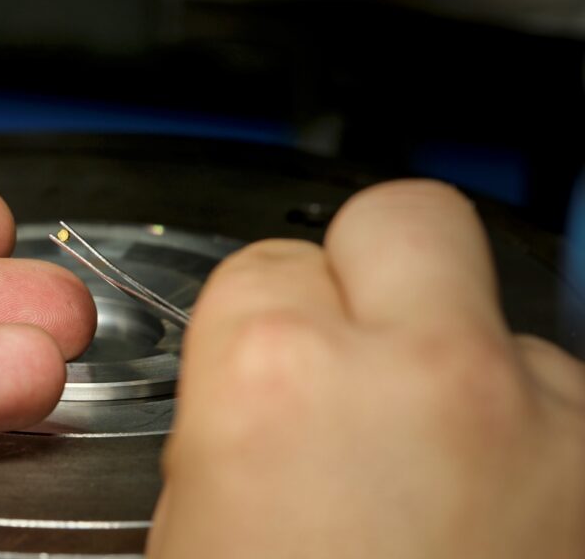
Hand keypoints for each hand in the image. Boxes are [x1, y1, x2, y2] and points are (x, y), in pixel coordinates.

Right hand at [150, 180, 584, 557]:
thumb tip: (255, 377)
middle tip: (355, 348)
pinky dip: (521, 430)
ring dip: (455, 366)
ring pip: (490, 314)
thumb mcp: (190, 522)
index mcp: (279, 378)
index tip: (267, 362)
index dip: (259, 317)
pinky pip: (557, 393)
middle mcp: (421, 372)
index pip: (265, 260)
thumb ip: (224, 411)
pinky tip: (480, 501)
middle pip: (402, 216)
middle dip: (370, 268)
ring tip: (426, 464)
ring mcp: (538, 412)